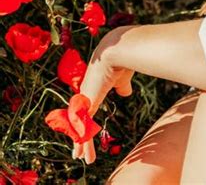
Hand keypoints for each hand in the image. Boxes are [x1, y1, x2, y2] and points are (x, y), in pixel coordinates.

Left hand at [72, 33, 133, 164]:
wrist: (117, 50)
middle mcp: (86, 93)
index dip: (86, 121)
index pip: (86, 108)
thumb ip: (122, 86)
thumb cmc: (123, 59)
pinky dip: (83, 143)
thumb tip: (125, 93)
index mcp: (94, 87)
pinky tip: (82, 154)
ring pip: (79, 127)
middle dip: (79, 135)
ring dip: (81, 143)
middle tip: (77, 150)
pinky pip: (83, 129)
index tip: (85, 130)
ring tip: (80, 157)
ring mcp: (84, 98)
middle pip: (79, 119)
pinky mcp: (87, 104)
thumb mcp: (123, 78)